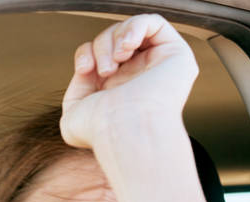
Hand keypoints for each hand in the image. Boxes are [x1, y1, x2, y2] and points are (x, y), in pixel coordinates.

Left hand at [61, 14, 198, 149]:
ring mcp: (158, 66)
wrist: (122, 130)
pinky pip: (155, 23)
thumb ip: (78, 88)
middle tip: (105, 70)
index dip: (87, 52)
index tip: (84, 70)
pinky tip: (127, 46)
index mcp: (119, 89)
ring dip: (115, 38)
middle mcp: (139, 77)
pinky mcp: (176, 55)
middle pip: (115, 39)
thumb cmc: (100, 130)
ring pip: (131, 30)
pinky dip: (135, 27)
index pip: (101, 54)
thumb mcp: (74, 109)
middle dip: (102, 46)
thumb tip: (87, 71)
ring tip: (116, 61)